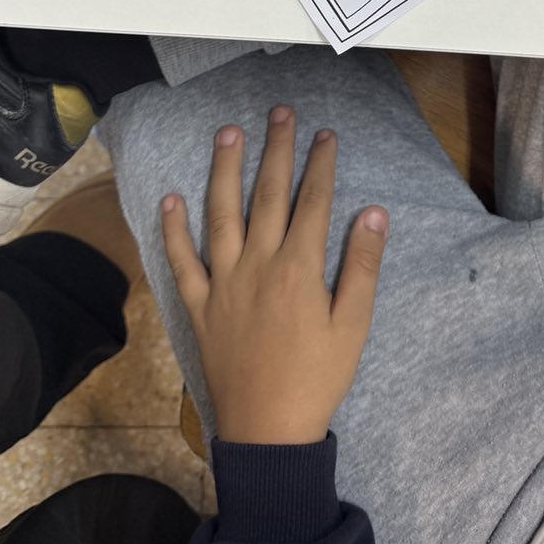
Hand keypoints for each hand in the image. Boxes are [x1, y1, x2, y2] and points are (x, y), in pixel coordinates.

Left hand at [162, 107, 388, 445]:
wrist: (267, 430)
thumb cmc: (317, 379)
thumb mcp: (353, 325)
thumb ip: (362, 265)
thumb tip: (373, 213)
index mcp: (299, 269)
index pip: (312, 202)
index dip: (320, 164)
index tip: (325, 135)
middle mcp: (258, 265)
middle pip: (268, 195)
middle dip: (276, 150)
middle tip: (279, 112)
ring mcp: (223, 283)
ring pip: (221, 214)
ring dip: (225, 170)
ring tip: (228, 133)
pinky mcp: (199, 305)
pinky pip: (182, 261)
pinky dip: (174, 229)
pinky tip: (170, 198)